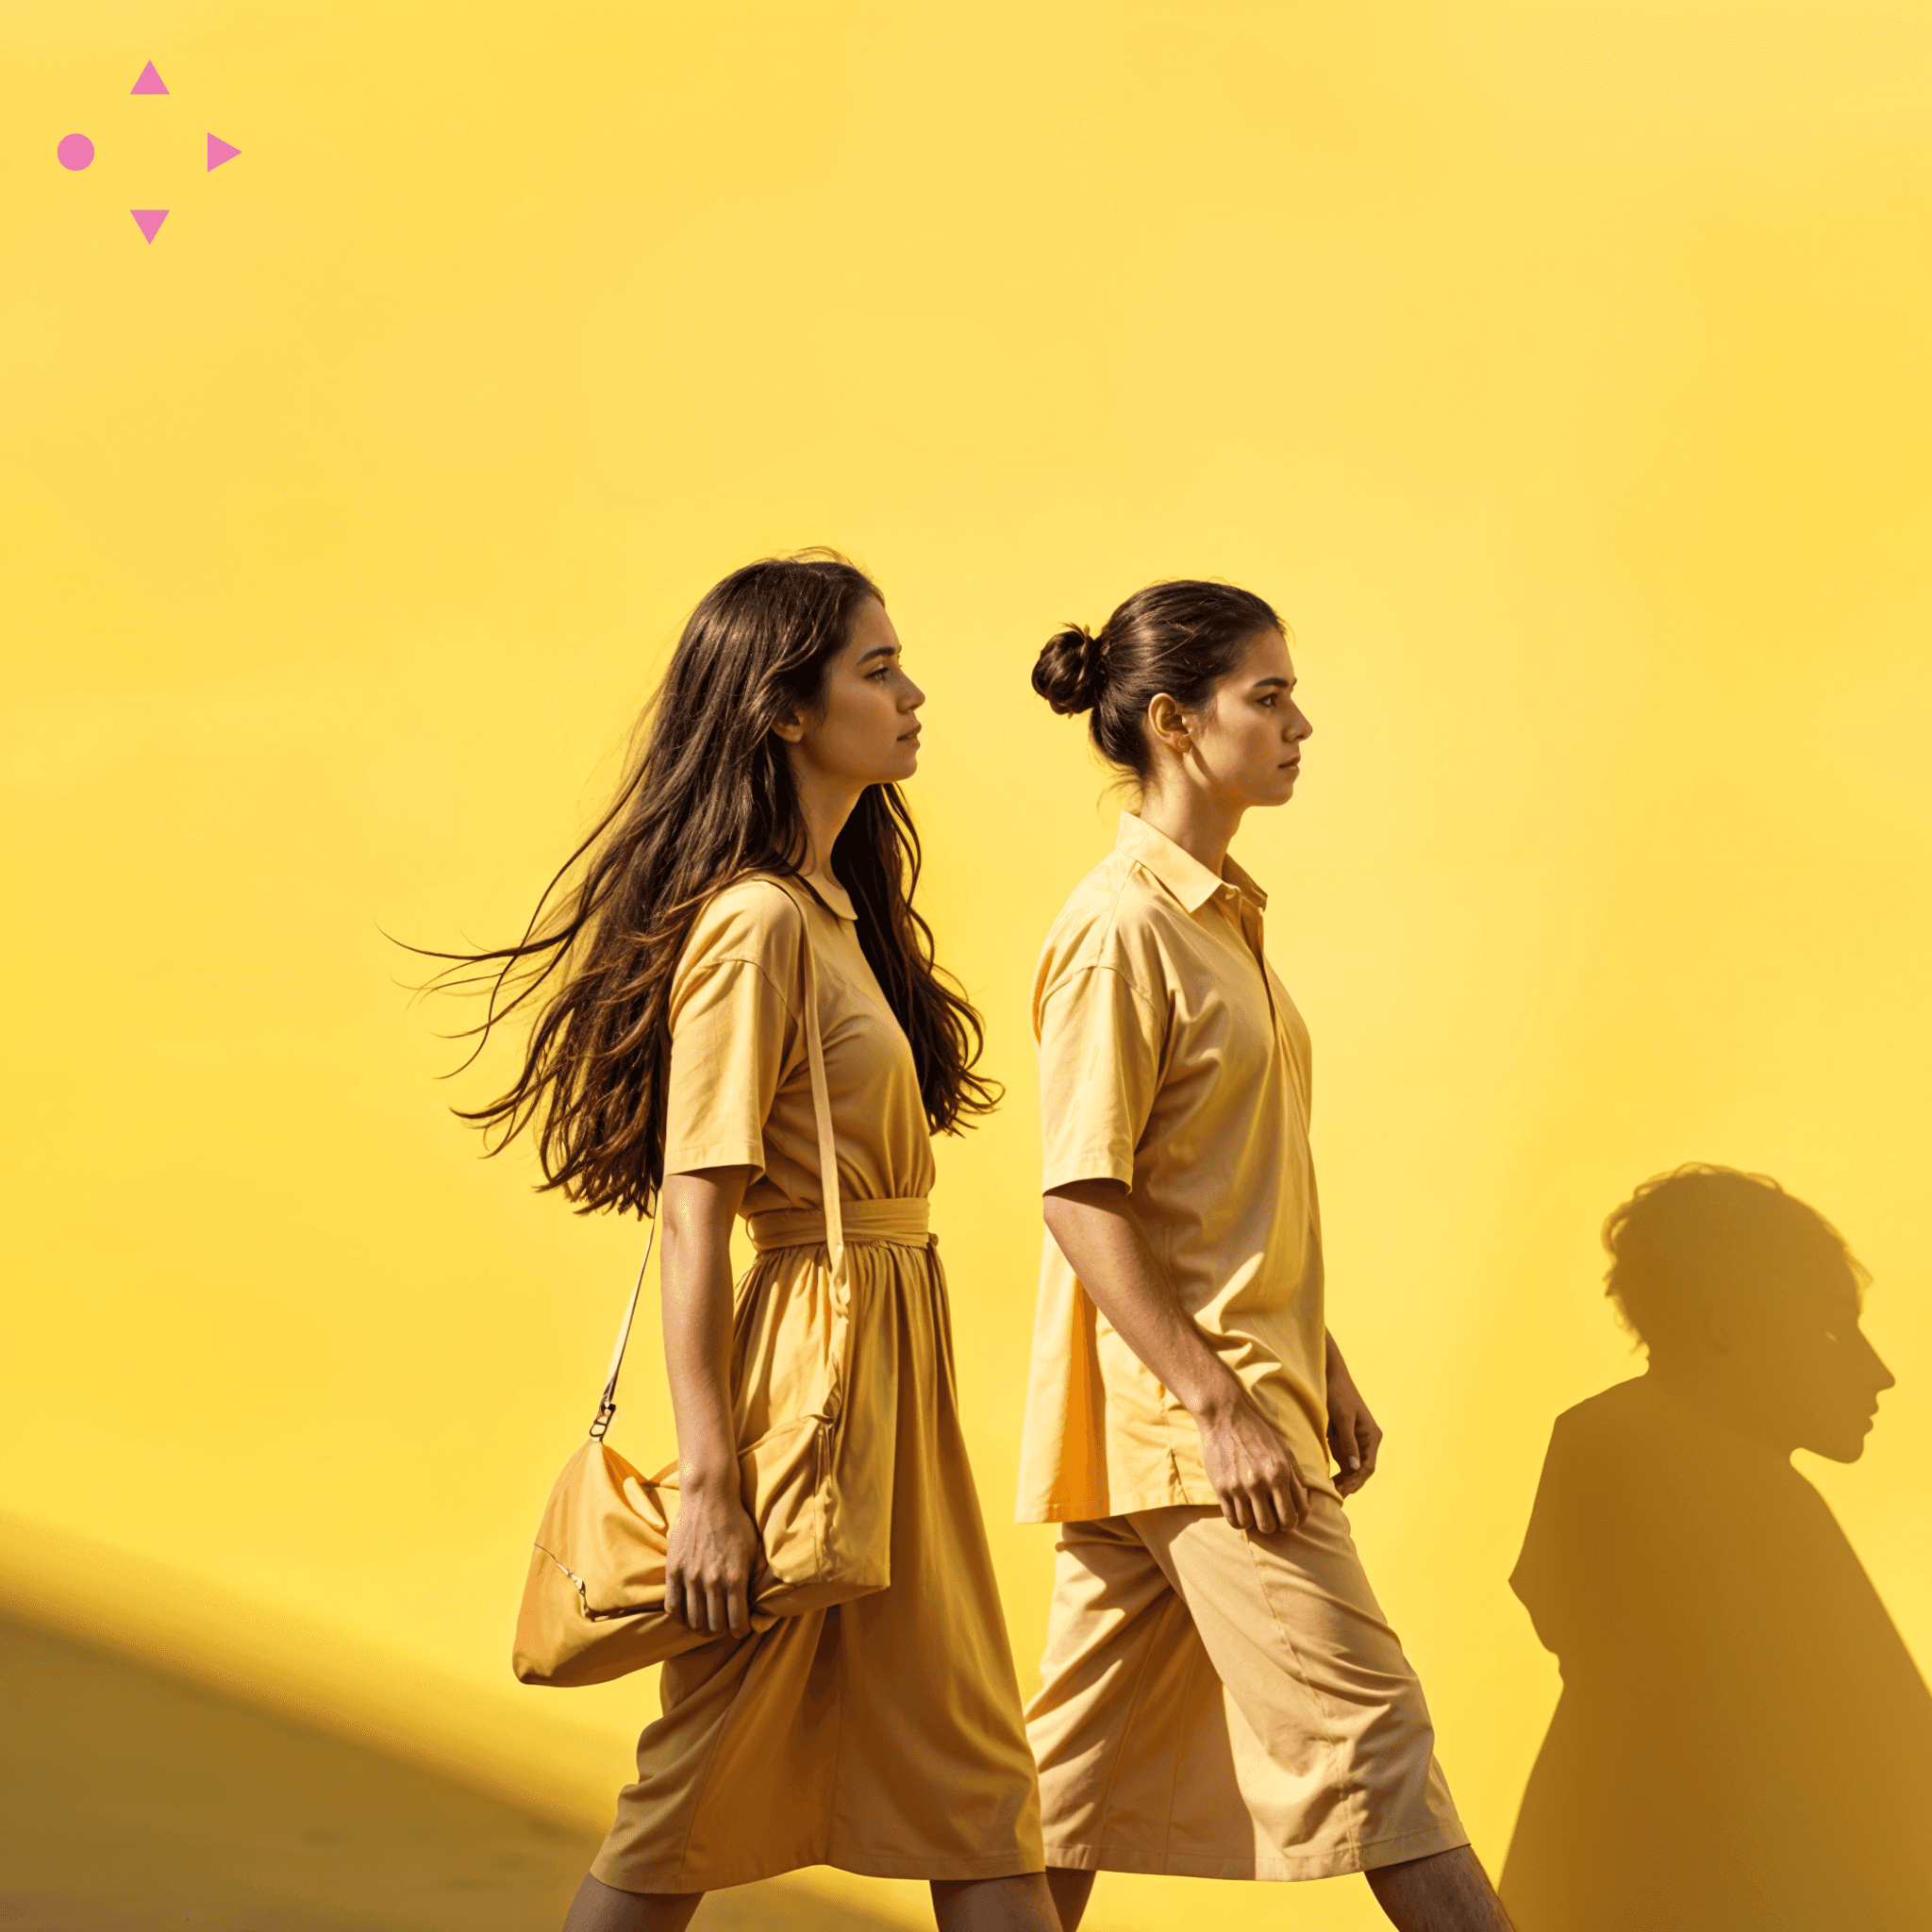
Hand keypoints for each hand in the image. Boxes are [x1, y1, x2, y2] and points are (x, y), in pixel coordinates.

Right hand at [662, 1472, 757, 1634]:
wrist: (709, 1497)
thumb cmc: (736, 1521)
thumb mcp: (754, 1548)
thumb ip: (755, 1576)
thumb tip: (756, 1600)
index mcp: (735, 1577)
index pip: (737, 1623)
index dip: (740, 1630)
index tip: (741, 1627)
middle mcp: (712, 1581)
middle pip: (714, 1626)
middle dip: (722, 1631)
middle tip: (724, 1626)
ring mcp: (690, 1576)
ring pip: (693, 1621)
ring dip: (702, 1628)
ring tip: (707, 1623)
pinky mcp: (673, 1570)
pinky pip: (672, 1606)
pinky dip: (680, 1617)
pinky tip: (687, 1615)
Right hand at [1194, 1374, 1309, 1536]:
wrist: (1224, 1416)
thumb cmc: (1257, 1431)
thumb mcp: (1283, 1449)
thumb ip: (1295, 1475)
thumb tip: (1304, 1500)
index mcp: (1280, 1472)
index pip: (1296, 1514)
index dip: (1296, 1521)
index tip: (1290, 1517)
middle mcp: (1260, 1482)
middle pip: (1274, 1525)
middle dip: (1277, 1526)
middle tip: (1274, 1518)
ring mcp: (1239, 1486)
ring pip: (1253, 1525)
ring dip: (1257, 1523)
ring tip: (1256, 1513)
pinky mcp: (1221, 1488)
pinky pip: (1233, 1519)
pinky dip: (1240, 1521)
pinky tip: (1242, 1512)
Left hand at [1324, 1332, 1382, 1497]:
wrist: (1329, 1375)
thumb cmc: (1337, 1393)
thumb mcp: (1342, 1417)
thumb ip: (1348, 1442)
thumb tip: (1355, 1469)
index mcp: (1372, 1436)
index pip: (1368, 1466)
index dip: (1356, 1481)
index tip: (1342, 1491)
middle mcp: (1367, 1442)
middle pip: (1361, 1471)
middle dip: (1350, 1484)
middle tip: (1333, 1497)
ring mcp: (1355, 1442)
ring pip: (1352, 1470)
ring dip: (1343, 1482)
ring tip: (1328, 1494)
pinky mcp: (1344, 1441)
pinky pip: (1343, 1462)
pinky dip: (1337, 1473)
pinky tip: (1325, 1482)